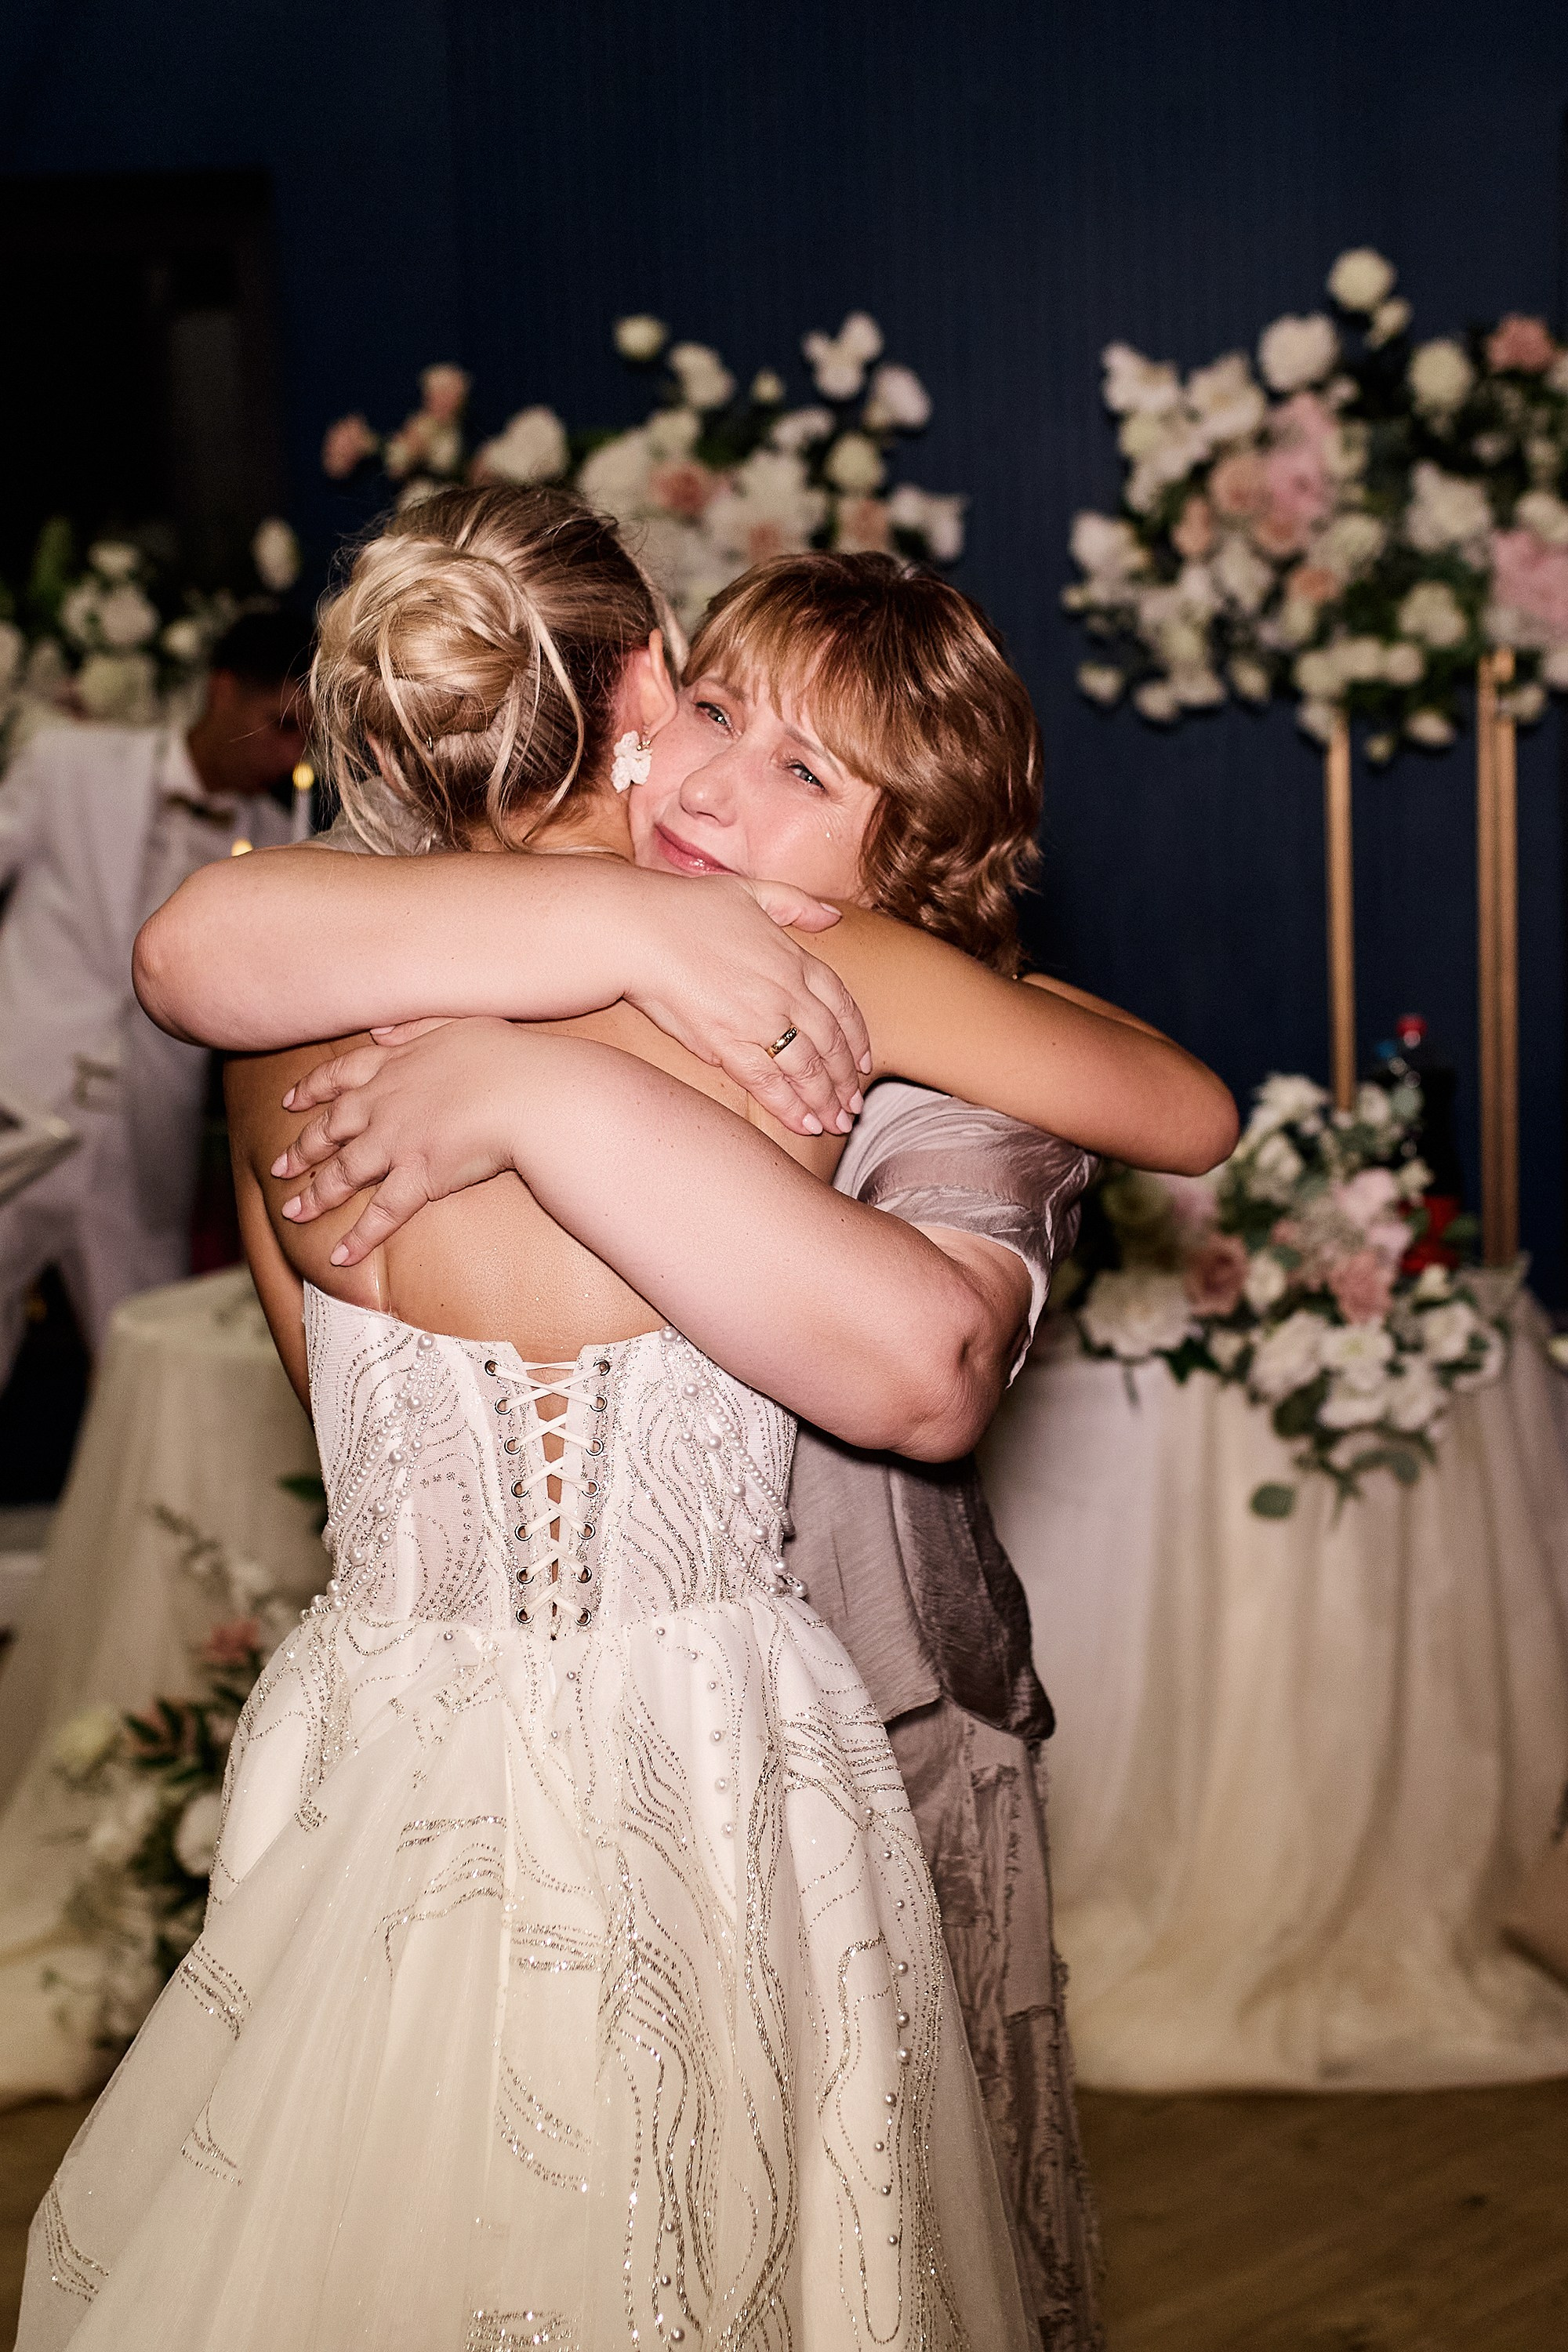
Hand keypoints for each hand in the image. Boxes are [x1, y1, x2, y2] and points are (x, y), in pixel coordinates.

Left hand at [271, 1018, 525, 1264]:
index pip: (339, 1076)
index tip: (290, 1102)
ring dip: (317, 1195)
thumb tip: (378, 1030)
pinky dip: (359, 1237)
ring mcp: (397, 1142)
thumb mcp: (455, 1023)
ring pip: (343, 1172)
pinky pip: (381, 1213)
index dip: (311, 1090)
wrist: (530, 1093)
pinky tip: (341, 1256)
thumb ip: (413, 1027)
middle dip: (302, 1150)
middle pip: (330, 1129)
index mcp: (395, 1064)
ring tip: (294, 1214)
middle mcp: (385, 1104)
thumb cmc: (506, 1056)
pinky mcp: (418, 1177)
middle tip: (280, 1167)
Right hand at [624, 874, 870, 1135]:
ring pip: (807, 1068)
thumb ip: (797, 904)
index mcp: (793, 958)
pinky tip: (804, 1124)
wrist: (638, 928)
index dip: (857, 1038)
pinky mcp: (726, 1042)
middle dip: (847, 1079)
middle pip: (831, 1043)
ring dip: (826, 1100)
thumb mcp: (751, 891)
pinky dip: (790, 1107)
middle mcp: (785, 992)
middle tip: (854, 1106)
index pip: (842, 1005)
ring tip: (836, 1123)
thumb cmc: (686, 907)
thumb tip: (832, 917)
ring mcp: (758, 1019)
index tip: (863, 1062)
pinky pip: (768, 1082)